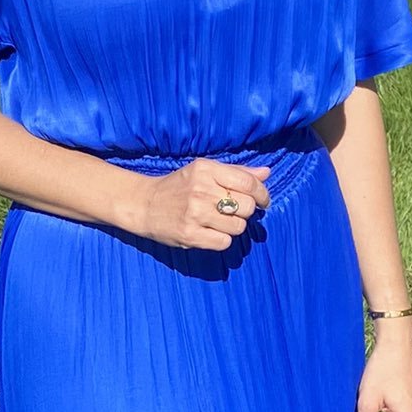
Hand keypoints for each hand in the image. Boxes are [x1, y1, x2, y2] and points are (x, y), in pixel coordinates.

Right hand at [130, 161, 270, 250]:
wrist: (144, 205)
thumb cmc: (179, 187)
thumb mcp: (204, 171)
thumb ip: (236, 172)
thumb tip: (267, 173)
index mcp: (205, 169)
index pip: (248, 182)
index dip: (262, 194)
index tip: (262, 201)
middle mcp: (201, 190)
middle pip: (246, 206)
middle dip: (246, 211)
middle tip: (234, 211)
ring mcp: (195, 214)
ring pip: (238, 226)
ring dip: (234, 226)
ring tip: (219, 221)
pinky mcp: (190, 235)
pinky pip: (225, 242)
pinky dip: (222, 239)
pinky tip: (211, 232)